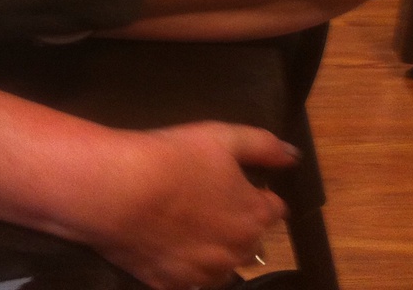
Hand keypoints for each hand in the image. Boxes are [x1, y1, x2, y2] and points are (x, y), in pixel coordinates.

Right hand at [77, 121, 294, 289]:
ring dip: (214, 247)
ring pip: (222, 264)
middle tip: (206, 196)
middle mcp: (236, 253)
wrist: (118, 191)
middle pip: (249, 239)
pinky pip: (188, 279)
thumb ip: (263, 146)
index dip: (258, 192)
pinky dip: (184, 263)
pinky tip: (166, 241)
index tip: (238, 181)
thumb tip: (293, 156)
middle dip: (237, 221)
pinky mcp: (173, 287)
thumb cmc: (173, 157)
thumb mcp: (221, 136)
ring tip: (186, 220)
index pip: (275, 209)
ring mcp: (204, 275)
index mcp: (254, 216)